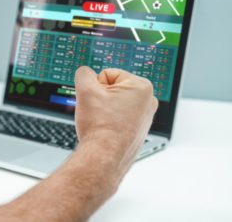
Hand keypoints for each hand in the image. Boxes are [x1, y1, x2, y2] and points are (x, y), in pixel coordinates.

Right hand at [74, 67, 157, 181]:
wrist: (103, 158)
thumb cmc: (100, 127)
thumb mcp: (85, 91)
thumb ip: (83, 73)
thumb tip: (85, 72)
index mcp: (142, 86)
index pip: (107, 74)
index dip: (96, 87)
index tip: (97, 102)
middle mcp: (148, 101)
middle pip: (112, 88)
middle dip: (101, 98)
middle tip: (98, 113)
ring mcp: (145, 117)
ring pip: (114, 103)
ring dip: (103, 110)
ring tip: (102, 123)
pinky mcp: (138, 130)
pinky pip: (118, 117)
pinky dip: (109, 121)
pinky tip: (105, 131)